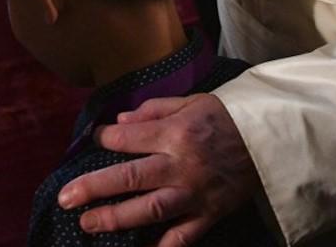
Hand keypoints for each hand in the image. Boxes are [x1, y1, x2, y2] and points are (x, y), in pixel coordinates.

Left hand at [58, 94, 259, 246]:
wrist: (269, 139)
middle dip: (94, 188)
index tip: (92, 140)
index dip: (104, 139)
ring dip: (116, 218)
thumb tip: (117, 122)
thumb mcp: (190, 101)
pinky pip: (183, 237)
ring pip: (150, 209)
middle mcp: (181, 164)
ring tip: (88, 224)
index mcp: (175, 132)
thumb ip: (152, 110)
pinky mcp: (209, 213)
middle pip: (130, 177)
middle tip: (66, 198)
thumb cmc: (226, 116)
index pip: (128, 138)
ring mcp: (195, 193)